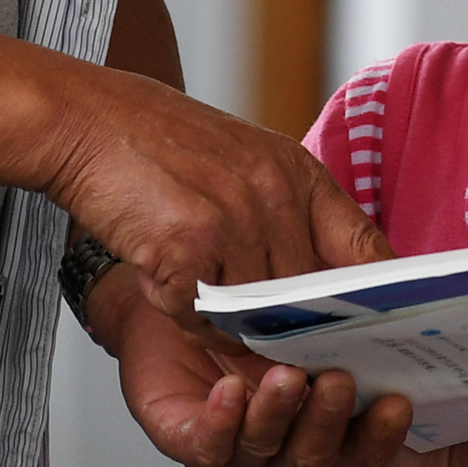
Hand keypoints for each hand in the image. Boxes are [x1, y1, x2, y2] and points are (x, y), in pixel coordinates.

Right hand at [24, 65, 391, 302]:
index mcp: (298, 175)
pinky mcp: (188, 246)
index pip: (365, 249)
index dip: (380, 298)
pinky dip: (181, 316)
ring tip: (194, 292)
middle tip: (271, 345)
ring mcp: (234, 221)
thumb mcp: (248, 162)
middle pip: (306, 302)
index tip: (378, 330)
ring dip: (225, 326)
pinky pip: (199, 318)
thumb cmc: (163, 145)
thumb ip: (287, 217)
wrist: (88, 121)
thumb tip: (322, 292)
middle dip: (289, 332)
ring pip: (252, 318)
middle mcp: (276, 196)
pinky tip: (161, 280)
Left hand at [92, 265, 391, 466]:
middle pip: (316, 451)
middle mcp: (284, 440)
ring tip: (285, 377)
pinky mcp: (186, 439)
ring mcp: (236, 447)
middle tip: (336, 381)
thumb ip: (350, 277)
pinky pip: (207, 444)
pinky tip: (231, 390)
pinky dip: (222, 421)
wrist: (166, 287)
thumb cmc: (243, 287)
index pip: (363, 439)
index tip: (397, 403)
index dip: (381, 430)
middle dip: (328, 418)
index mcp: (322, 415)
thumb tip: (396, 281)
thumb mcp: (305, 270)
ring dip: (278, 415)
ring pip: (264, 448)